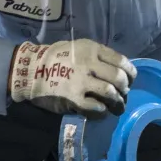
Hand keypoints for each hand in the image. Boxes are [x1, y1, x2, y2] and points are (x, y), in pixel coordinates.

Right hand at [9, 40, 136, 116]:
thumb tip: (118, 72)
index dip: (130, 74)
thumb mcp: (78, 49)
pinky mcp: (72, 98)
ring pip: (110, 93)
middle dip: (125, 90)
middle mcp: (89, 64)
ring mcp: (80, 81)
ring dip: (117, 103)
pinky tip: (100, 111)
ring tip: (116, 108)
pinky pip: (96, 107)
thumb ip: (97, 57)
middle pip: (119, 78)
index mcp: (92, 49)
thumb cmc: (56, 59)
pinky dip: (102, 111)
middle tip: (122, 96)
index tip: (129, 81)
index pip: (121, 61)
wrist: (30, 70)